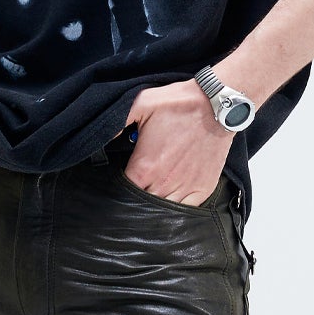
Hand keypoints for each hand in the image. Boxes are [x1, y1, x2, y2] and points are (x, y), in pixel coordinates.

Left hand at [119, 81, 231, 203]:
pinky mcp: (203, 189)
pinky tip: (172, 196)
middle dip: (136, 198)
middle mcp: (163, 184)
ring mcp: (185, 189)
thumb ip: (117, 122)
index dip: (118, 189)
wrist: (215, 105)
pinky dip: (177, 207)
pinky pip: (185, 210)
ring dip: (156, 205)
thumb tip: (98, 137)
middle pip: (141, 204)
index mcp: (144, 168)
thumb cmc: (177, 104)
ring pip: (163, 211)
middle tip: (136, 186)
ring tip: (153, 192)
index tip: (120, 181)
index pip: (123, 192)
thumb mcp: (140, 103)